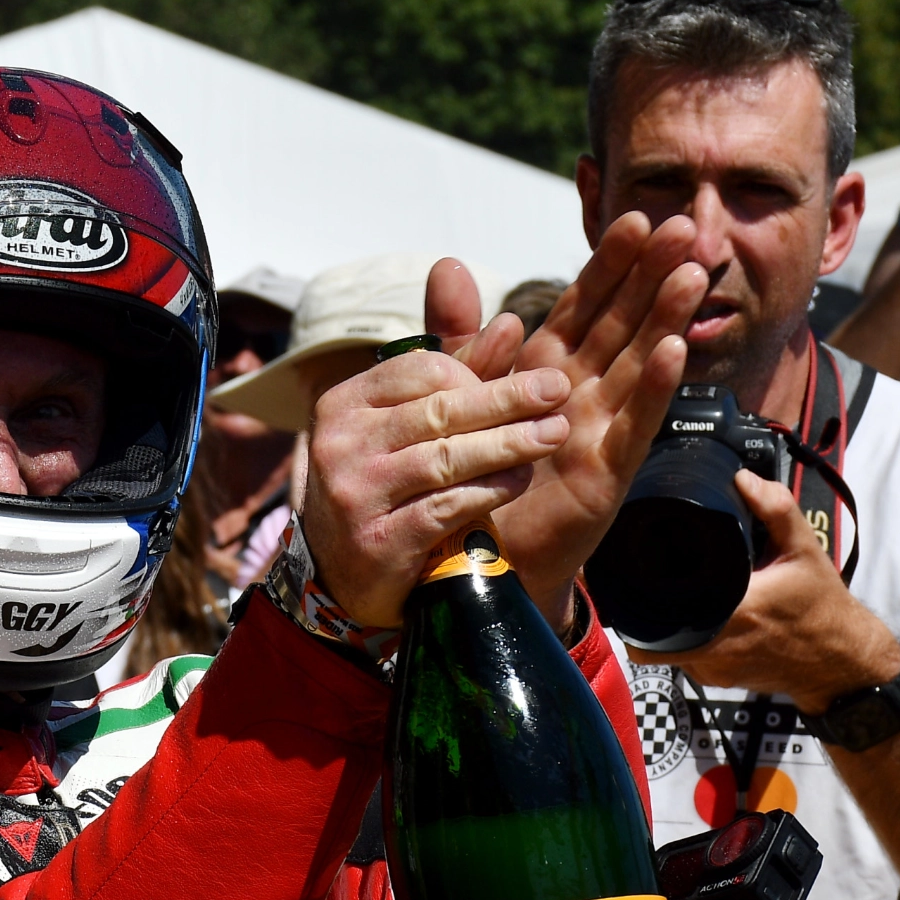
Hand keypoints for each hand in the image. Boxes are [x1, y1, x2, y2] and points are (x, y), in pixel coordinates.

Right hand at [301, 268, 571, 629]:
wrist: (341, 577)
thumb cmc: (384, 487)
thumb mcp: (407, 428)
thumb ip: (457, 377)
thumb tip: (511, 322)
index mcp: (343, 404)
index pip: (421, 370)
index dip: (478, 374)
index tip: (523, 386)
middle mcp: (340, 444)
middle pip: (439, 410)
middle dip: (507, 399)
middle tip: (558, 389)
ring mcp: (355, 493)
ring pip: (446, 457)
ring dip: (509, 443)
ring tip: (554, 433)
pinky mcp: (378, 540)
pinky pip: (446, 506)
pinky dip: (490, 489)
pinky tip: (521, 479)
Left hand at [492, 212, 707, 626]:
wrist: (473, 557)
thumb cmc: (470, 475)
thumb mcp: (456, 394)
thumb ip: (455, 335)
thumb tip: (447, 264)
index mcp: (544, 370)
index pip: (583, 305)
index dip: (609, 264)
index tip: (635, 217)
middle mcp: (579, 394)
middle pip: (622, 324)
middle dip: (651, 275)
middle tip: (685, 226)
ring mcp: (598, 432)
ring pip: (638, 365)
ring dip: (665, 319)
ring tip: (691, 273)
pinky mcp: (604, 475)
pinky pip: (633, 425)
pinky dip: (653, 389)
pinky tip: (674, 350)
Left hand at [627, 470, 899, 712]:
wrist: (842, 663)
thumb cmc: (823, 609)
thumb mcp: (805, 551)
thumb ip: (777, 510)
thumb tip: (744, 479)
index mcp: (731, 613)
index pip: (656, 618)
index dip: (634, 600)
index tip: (629, 574)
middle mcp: (713, 648)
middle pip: (649, 633)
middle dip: (640, 608)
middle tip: (645, 578)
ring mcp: (711, 670)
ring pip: (663, 647)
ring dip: (662, 623)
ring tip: (670, 594)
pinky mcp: (715, 680)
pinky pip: (683, 657)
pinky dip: (682, 638)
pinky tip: (693, 616)